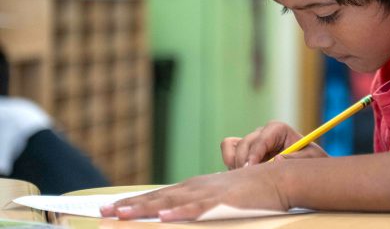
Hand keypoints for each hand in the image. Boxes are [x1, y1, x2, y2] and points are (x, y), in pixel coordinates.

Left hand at [100, 164, 287, 221]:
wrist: (278, 179)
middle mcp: (197, 187)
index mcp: (195, 187)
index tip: (113, 209)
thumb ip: (201, 205)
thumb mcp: (221, 198)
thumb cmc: (252, 191)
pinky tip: (164, 217)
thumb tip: (181, 215)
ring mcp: (209, 193)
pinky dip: (180, 212)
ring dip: (146, 208)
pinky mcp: (224, 201)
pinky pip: (198, 208)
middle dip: (130, 206)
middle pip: (158, 197)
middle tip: (103, 213)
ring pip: (171, 201)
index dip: (135, 202)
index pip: (159, 195)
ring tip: (122, 215)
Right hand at [221, 121, 327, 168]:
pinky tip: (241, 176)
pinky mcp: (244, 151)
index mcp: (278, 129)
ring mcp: (252, 141)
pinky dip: (230, 163)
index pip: (261, 139)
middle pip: (244, 144)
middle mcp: (262, 133)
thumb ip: (295, 158)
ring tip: (245, 178)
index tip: (251, 168)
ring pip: (233, 147)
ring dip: (235, 163)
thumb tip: (277, 159)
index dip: (254, 154)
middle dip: (244, 162)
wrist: (306, 166)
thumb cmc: (310, 160)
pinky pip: (229, 152)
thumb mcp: (311, 158)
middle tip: (248, 179)